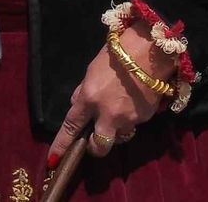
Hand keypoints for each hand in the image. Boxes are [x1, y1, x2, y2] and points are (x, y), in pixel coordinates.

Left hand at [47, 27, 176, 164]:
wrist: (153, 48)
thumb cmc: (119, 52)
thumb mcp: (93, 70)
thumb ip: (84, 91)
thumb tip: (78, 104)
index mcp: (89, 99)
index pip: (71, 127)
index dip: (61, 145)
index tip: (54, 159)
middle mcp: (108, 114)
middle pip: (99, 146)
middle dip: (96, 146)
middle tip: (97, 136)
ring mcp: (129, 117)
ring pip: (121, 134)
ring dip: (118, 127)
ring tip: (123, 108)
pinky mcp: (147, 116)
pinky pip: (135, 122)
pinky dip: (133, 115)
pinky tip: (137, 99)